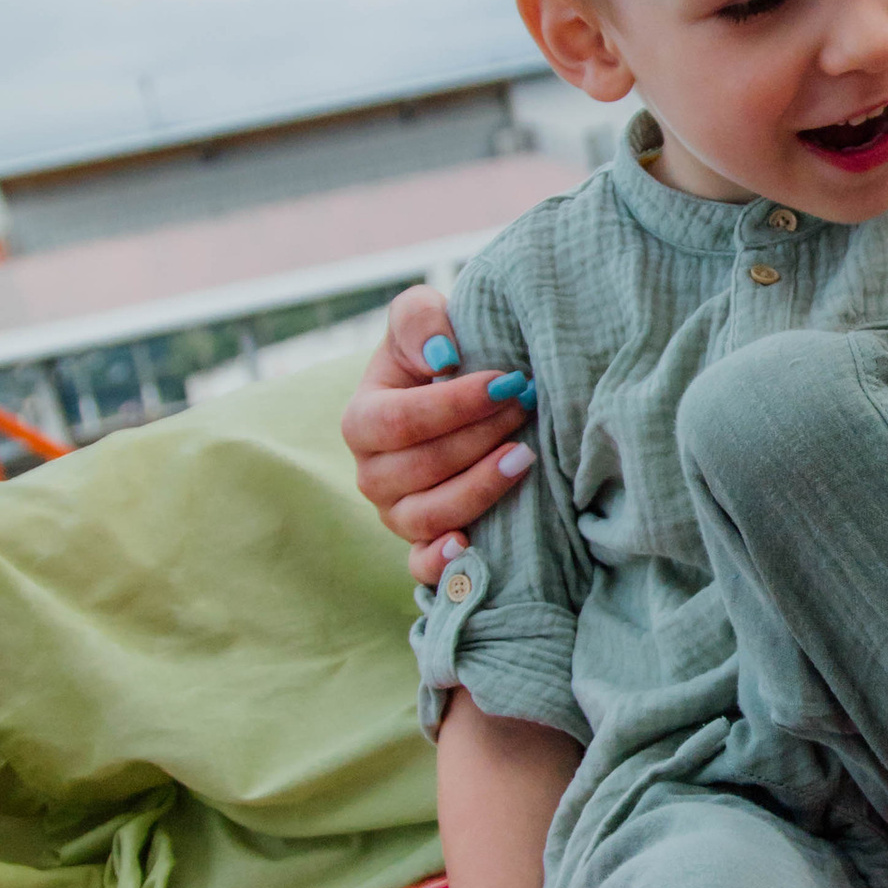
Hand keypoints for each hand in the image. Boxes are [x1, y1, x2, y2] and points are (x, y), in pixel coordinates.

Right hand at [343, 285, 538, 586]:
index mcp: (362, 421)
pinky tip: (472, 544)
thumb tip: (443, 355)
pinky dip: (444, 564)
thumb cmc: (440, 354)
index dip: (453, 405)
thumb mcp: (421, 318)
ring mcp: (396, 514)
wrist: (461, 395)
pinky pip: (423, 568)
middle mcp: (372, 474)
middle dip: (478, 439)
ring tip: (525, 457)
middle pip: (418, 469)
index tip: (507, 381)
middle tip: (526, 408)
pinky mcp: (422, 545)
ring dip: (478, 490)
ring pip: (427, 517)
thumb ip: (419, 319)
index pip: (399, 422)